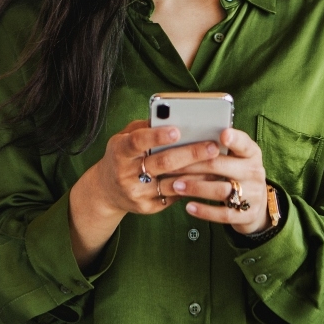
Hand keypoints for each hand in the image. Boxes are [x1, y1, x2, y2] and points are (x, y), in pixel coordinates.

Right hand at [79, 120, 221, 216]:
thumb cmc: (122, 156)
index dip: (156, 136)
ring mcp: (136, 193)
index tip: (177, 130)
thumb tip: (172, 116)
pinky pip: (174, 197)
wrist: (106, 191)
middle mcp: (126, 174)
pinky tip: (207, 178)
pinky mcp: (146, 207)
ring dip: (197, 173)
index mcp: (119, 151)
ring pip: (172, 183)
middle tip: (212, 146)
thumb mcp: (124, 138)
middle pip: (162, 163)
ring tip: (217, 162)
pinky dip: (192, 187)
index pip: (137, 142)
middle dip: (190, 153)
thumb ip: (144, 127)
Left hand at [168, 128, 270, 234]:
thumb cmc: (237, 172)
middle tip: (171, 165)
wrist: (256, 203)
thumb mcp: (237, 157)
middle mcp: (254, 172)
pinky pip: (223, 214)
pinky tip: (188, 206)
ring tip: (175, 185)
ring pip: (220, 190)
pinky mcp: (247, 215)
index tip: (222, 134)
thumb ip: (219, 148)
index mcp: (251, 153)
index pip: (244, 143)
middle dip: (194, 165)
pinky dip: (204, 210)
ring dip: (195, 188)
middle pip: (222, 166)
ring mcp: (252, 194)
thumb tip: (187, 140)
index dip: (234, 139)